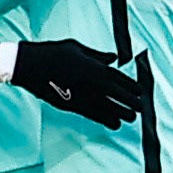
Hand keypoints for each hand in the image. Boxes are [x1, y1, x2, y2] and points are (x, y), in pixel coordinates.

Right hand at [10, 39, 139, 128]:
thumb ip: (98, 55)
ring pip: (111, 108)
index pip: (121, 79)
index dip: (133, 87)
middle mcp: (94, 82)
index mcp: (96, 67)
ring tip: (132, 118)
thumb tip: (113, 58)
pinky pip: (96, 116)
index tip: (140, 92)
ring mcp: (85, 95)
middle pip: (121, 95)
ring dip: (124, 114)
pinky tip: (115, 125)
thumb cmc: (53, 53)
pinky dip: (107, 121)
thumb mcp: (78, 48)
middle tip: (141, 108)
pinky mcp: (75, 106)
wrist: (31, 65)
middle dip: (133, 102)